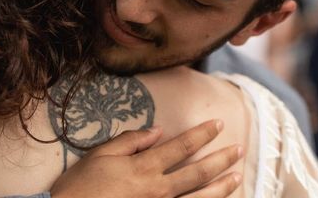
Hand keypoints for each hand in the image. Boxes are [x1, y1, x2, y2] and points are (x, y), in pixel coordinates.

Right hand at [50, 120, 242, 197]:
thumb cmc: (79, 188)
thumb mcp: (100, 155)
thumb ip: (131, 140)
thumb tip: (158, 130)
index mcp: (144, 168)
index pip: (182, 147)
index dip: (202, 135)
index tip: (218, 125)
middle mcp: (157, 190)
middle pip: (198, 174)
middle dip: (221, 160)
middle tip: (239, 149)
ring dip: (221, 188)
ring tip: (237, 178)